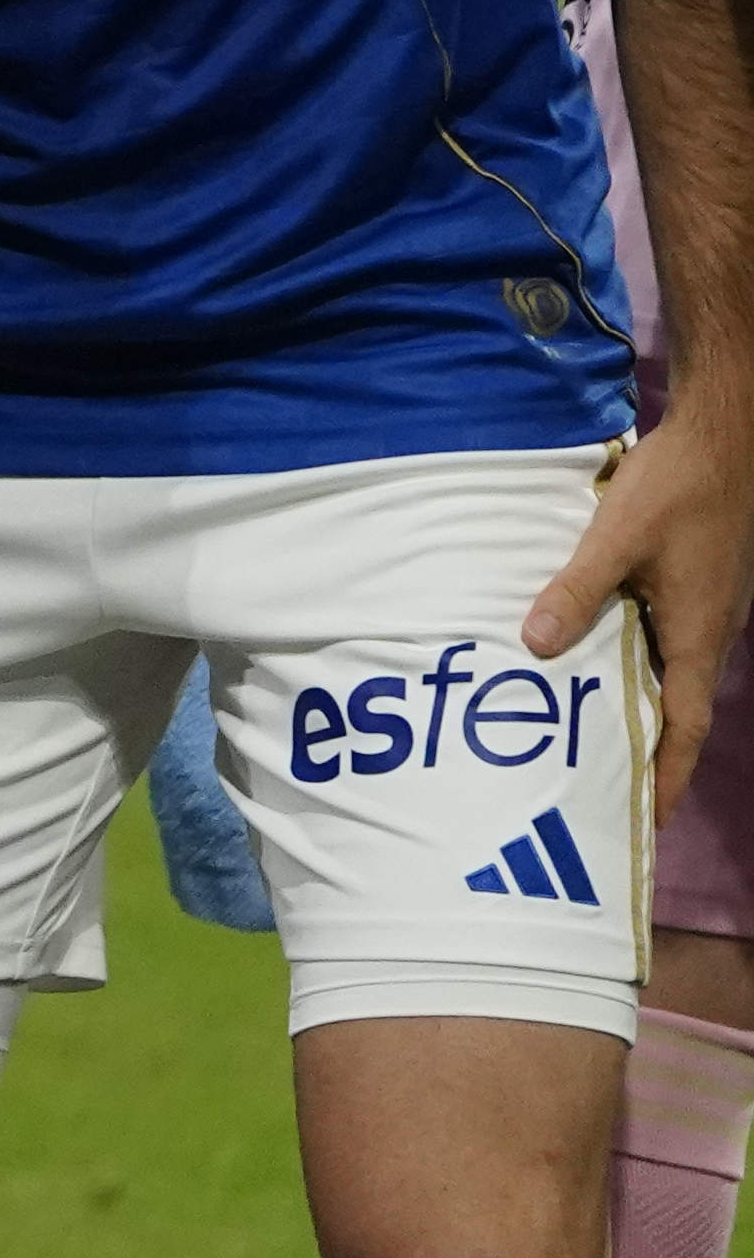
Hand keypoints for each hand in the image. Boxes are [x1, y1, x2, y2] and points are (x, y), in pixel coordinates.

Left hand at [534, 399, 753, 791]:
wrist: (723, 439)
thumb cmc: (677, 491)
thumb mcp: (615, 540)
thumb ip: (575, 592)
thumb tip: (533, 647)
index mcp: (697, 637)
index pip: (685, 728)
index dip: (668, 775)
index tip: (648, 818)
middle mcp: (708, 633)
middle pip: (679, 709)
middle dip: (650, 753)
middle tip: (609, 788)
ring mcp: (705, 608)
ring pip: (670, 673)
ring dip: (641, 705)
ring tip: (595, 734)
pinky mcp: (695, 583)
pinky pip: (666, 638)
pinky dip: (635, 660)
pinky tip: (596, 655)